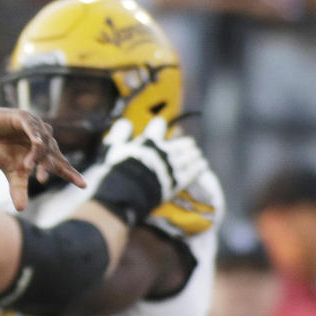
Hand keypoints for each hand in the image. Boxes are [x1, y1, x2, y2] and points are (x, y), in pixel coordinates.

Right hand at [0, 107, 85, 211]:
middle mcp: (45, 139)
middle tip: (42, 180)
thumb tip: (20, 209)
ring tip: (27, 167)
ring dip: (36, 155)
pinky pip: (31, 127)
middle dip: (47, 168)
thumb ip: (19, 188)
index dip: (71, 174)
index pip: (61, 165)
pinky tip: (37, 142)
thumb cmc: (4, 150)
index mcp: (45, 153)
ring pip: (41, 143)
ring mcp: (36, 127)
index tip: (83, 185)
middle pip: (51, 155)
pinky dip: (34, 134)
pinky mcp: (24, 117)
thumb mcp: (12, 172)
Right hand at [92, 117, 207, 224]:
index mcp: (148, 141)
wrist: (126, 193)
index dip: (159, 126)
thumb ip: (119, 134)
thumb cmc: (116, 171)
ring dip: (194, 154)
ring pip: (189, 156)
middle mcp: (164, 151)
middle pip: (180, 142)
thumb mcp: (112, 149)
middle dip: (185, 142)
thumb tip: (125, 123)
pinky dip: (198, 167)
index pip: (158, 126)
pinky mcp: (177, 182)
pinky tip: (203, 165)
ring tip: (197, 154)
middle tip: (189, 143)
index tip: (160, 126)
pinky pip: (193, 172)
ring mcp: (172, 166)